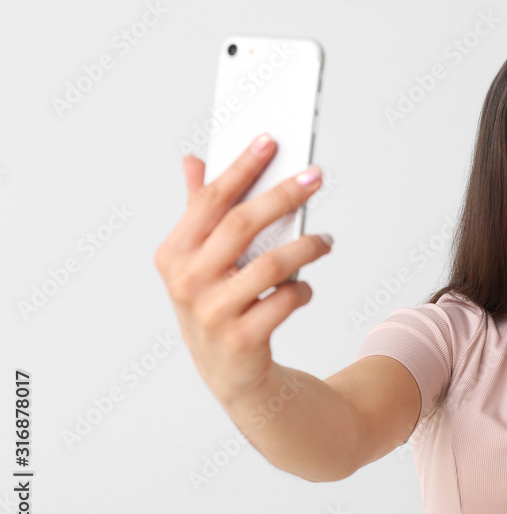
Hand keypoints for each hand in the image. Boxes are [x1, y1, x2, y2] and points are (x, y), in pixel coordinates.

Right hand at [154, 134, 331, 404]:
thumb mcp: (198, 260)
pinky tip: (304, 287)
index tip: (271, 140)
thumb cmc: (216, 303)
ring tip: (326, 241)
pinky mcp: (242, 339)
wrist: (228, 373)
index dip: (242, 167)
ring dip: (308, 246)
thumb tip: (193, 161)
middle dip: (283, 194)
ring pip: (272, 263)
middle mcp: (187, 282)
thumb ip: (197, 211)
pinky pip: (285, 299)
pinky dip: (302, 289)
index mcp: (172, 254)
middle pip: (242, 224)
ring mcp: (212, 312)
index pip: (210, 200)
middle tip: (315, 176)